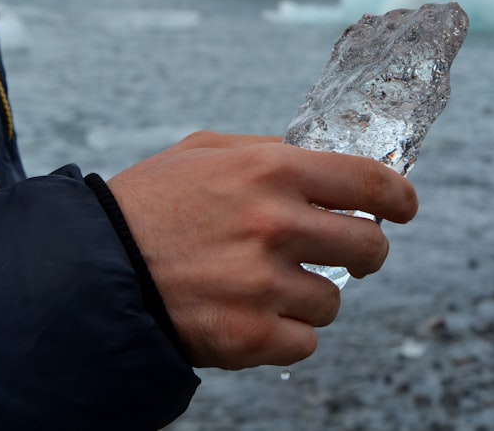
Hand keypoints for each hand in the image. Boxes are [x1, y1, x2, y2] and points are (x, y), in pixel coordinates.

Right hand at [106, 131, 417, 369]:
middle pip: (370, 246)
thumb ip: (270, 154)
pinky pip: (305, 341)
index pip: (370, 182)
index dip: (400, 197)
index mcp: (271, 171)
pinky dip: (286, 334)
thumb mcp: (205, 153)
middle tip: (346, 253)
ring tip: (268, 285)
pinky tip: (252, 314)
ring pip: (335, 301)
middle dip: (365, 251)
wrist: (88, 269)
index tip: (405, 207)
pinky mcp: (249, 336)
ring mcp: (263, 285)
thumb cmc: (147, 205)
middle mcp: (275, 225)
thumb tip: (327, 169)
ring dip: (312, 296)